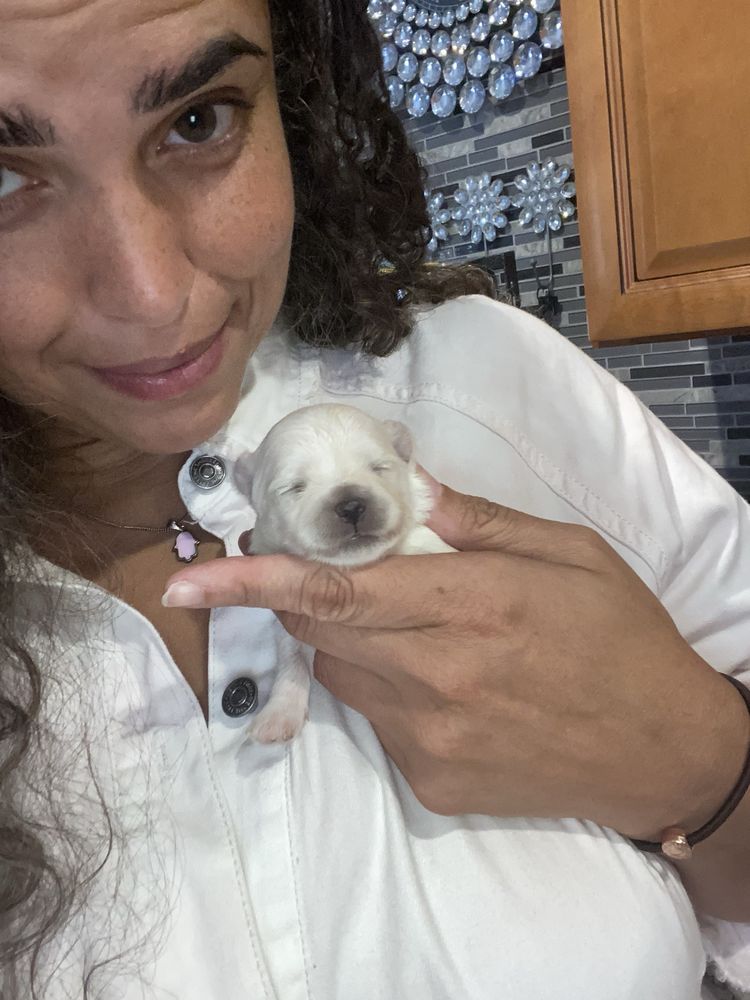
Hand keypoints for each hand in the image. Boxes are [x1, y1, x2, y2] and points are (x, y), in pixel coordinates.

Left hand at [162, 482, 746, 838]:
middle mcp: (437, 677)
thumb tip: (410, 492)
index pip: (336, 591)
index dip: (257, 582)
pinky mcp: (432, 784)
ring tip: (426, 634)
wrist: (663, 752)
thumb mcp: (570, 553)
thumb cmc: (622, 637)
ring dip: (359, 644)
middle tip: (356, 577)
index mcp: (471, 605)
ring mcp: (429, 741)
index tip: (194, 579)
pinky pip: (378, 724)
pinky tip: (452, 688)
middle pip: (324, 632)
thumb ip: (482, 521)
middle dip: (314, 599)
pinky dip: (391, 693)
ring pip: (345, 677)